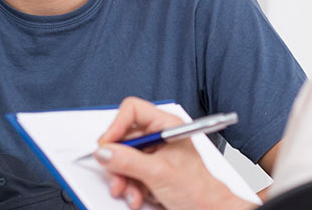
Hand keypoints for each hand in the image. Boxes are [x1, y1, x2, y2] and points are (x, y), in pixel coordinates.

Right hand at [95, 97, 251, 209]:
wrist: (206, 209)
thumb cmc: (197, 188)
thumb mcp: (158, 173)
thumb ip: (128, 161)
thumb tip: (105, 151)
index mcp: (167, 126)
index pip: (132, 110)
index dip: (116, 126)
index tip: (107, 145)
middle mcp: (158, 136)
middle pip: (123, 137)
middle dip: (117, 160)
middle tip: (116, 175)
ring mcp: (153, 154)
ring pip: (122, 158)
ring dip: (123, 178)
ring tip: (131, 192)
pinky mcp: (149, 170)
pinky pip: (128, 172)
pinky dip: (129, 186)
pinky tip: (137, 196)